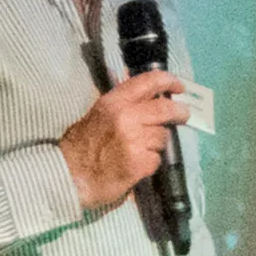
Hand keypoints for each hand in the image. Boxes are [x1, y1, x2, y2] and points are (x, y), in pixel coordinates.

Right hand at [59, 69, 189, 209]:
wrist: (71, 174)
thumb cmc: (83, 143)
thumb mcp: (100, 113)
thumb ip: (123, 104)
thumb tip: (148, 96)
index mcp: (115, 101)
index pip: (148, 82)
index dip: (167, 81)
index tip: (179, 86)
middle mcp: (126, 116)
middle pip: (164, 109)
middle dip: (179, 112)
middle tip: (184, 114)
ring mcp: (135, 140)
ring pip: (162, 136)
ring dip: (157, 142)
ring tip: (142, 148)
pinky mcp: (140, 163)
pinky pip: (157, 158)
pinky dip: (150, 162)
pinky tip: (137, 164)